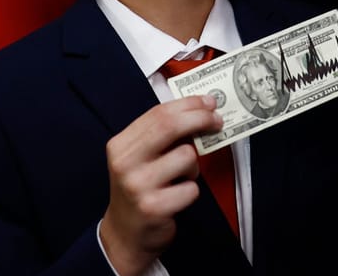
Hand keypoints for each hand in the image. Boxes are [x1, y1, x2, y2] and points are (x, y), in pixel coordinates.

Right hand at [98, 96, 221, 275]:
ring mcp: (138, 186)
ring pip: (186, 157)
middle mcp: (125, 163)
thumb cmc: (138, 190)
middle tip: (216, 121)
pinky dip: (191, 191)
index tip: (208, 102)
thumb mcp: (138, 158)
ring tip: (183, 176)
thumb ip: (160, 136)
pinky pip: (191, 188)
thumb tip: (199, 111)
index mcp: (120, 145)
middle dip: (200, 119)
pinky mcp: (154, 208)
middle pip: (170, 127)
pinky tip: (178, 196)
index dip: (188, 105)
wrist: (125, 235)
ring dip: (194, 166)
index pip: (158, 113)